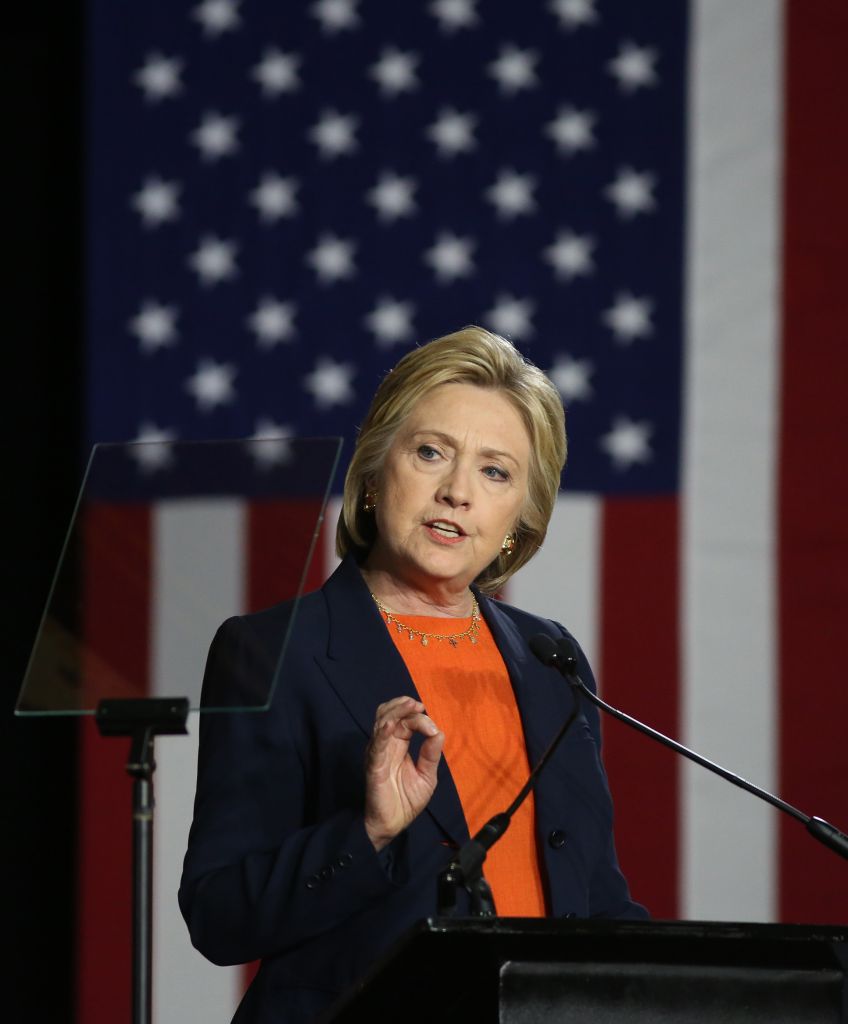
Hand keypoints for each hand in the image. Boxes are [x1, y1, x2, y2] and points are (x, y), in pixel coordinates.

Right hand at [363, 696, 443, 851]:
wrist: (392, 825)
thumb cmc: (406, 801)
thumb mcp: (426, 775)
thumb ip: (431, 754)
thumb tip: (439, 732)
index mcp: (398, 745)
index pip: (405, 721)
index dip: (418, 718)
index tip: (432, 728)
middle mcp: (386, 745)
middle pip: (389, 714)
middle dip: (402, 705)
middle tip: (417, 704)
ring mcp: (378, 754)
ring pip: (381, 723)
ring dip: (395, 712)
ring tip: (409, 705)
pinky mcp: (373, 766)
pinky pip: (376, 746)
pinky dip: (383, 733)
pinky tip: (392, 726)